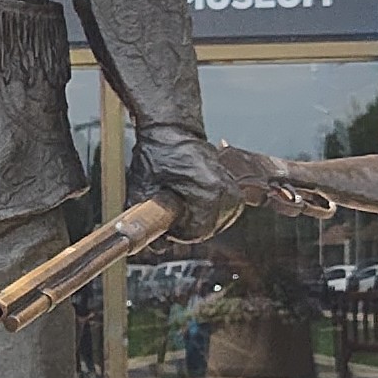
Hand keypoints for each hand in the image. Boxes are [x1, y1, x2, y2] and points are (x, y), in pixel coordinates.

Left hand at [129, 128, 243, 237]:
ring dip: (199, 220)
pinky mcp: (234, 189)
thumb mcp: (143, 189)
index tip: (166, 221)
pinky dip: (209, 213)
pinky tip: (194, 201)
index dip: (177, 232)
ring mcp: (233, 190)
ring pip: (217, 224)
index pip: (196, 233)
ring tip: (182, 203)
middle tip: (172, 211)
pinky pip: (224, 213)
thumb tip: (156, 247)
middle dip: (188, 227)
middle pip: (207, 230)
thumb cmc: (158, 154)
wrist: (172, 130)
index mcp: (208, 192)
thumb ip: (146, 221)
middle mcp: (226, 191)